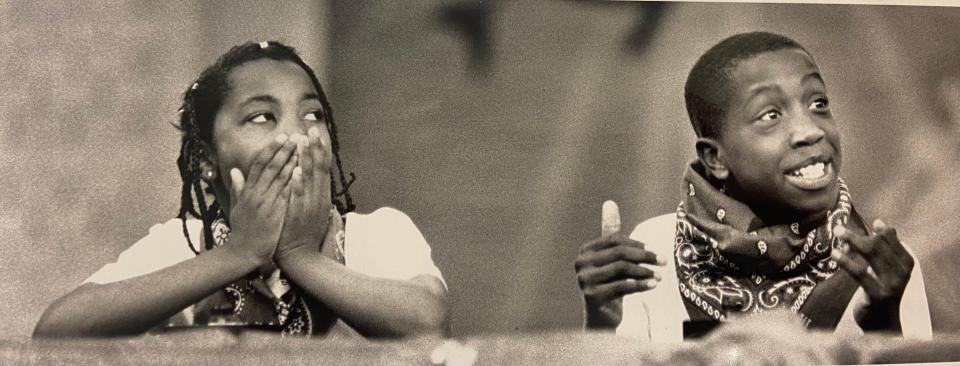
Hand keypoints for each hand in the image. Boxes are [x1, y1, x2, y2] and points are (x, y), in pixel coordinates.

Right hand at [225, 134, 296, 266]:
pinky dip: (293, 182)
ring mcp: (266, 204)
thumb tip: (235, 171)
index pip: (260, 164)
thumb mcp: (236, 207)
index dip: (271, 149)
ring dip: (291, 161)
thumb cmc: (242, 231)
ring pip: (280, 177)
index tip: (281, 137)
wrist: (243, 253)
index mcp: (248, 191)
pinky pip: (286, 194)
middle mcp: (256, 194)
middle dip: (283, 150)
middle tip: (295, 136)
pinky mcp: (275, 214)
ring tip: (301, 148)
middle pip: (271, 167)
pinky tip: (302, 171)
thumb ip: (238, 188)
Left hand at [275, 127, 333, 262]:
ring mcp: (310, 206)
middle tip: (312, 129)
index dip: (320, 149)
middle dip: (315, 148)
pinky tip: (296, 172)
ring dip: (307, 159)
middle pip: (319, 168)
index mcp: (321, 195)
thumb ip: (312, 193)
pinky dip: (298, 184)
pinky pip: (299, 197)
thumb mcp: (313, 210)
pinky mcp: (300, 215)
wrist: (302, 256)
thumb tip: (311, 178)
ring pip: (310, 178)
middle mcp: (319, 197)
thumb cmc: (304, 233)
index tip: (316, 133)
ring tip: (304, 142)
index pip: (323, 167)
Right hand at [576, 201, 665, 329]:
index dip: (638, 244)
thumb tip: (609, 203)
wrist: (601, 318)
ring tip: (659, 276)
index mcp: (585, 251)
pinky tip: (653, 285)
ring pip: (622, 269)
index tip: (656, 252)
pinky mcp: (592, 296)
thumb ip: (610, 233)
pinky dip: (641, 285)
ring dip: (645, 272)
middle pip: (620, 253)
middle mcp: (581, 263)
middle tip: (663, 261)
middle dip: (645, 256)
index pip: (615, 240)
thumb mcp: (611, 259)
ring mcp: (584, 280)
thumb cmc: (609, 285)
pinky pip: (622, 286)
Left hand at [831, 219, 912, 331]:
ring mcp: (891, 283)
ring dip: (851, 242)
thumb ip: (885, 247)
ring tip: (836, 235)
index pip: (889, 237)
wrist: (882, 322)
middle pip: (877, 244)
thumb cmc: (882, 290)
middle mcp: (902, 271)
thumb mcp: (887, 268)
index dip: (871, 229)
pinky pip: (860, 273)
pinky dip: (846, 261)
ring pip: (870, 254)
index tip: (855, 223)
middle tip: (837, 228)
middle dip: (856, 235)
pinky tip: (835, 254)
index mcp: (906, 261)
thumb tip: (879, 222)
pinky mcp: (877, 294)